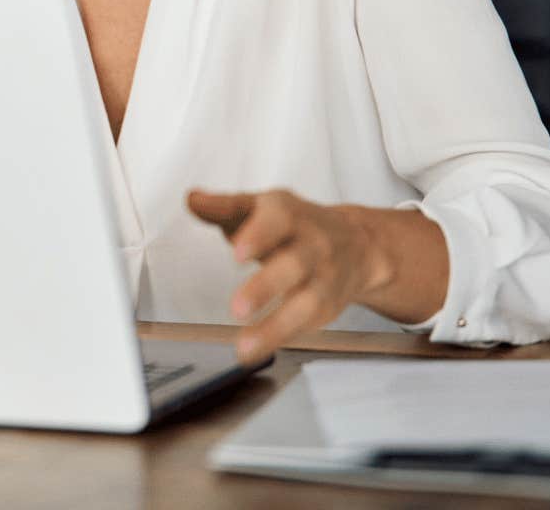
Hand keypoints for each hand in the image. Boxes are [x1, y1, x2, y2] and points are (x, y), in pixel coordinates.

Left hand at [186, 188, 387, 365]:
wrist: (356, 242)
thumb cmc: (295, 223)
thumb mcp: (259, 207)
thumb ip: (224, 206)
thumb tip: (193, 200)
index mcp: (289, 214)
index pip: (278, 220)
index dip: (258, 236)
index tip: (237, 252)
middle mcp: (313, 244)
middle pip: (294, 264)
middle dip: (267, 287)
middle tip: (238, 308)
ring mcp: (324, 277)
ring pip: (306, 303)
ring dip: (276, 327)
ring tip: (245, 346)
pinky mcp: (328, 305)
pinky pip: (307, 325)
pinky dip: (281, 338)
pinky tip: (256, 349)